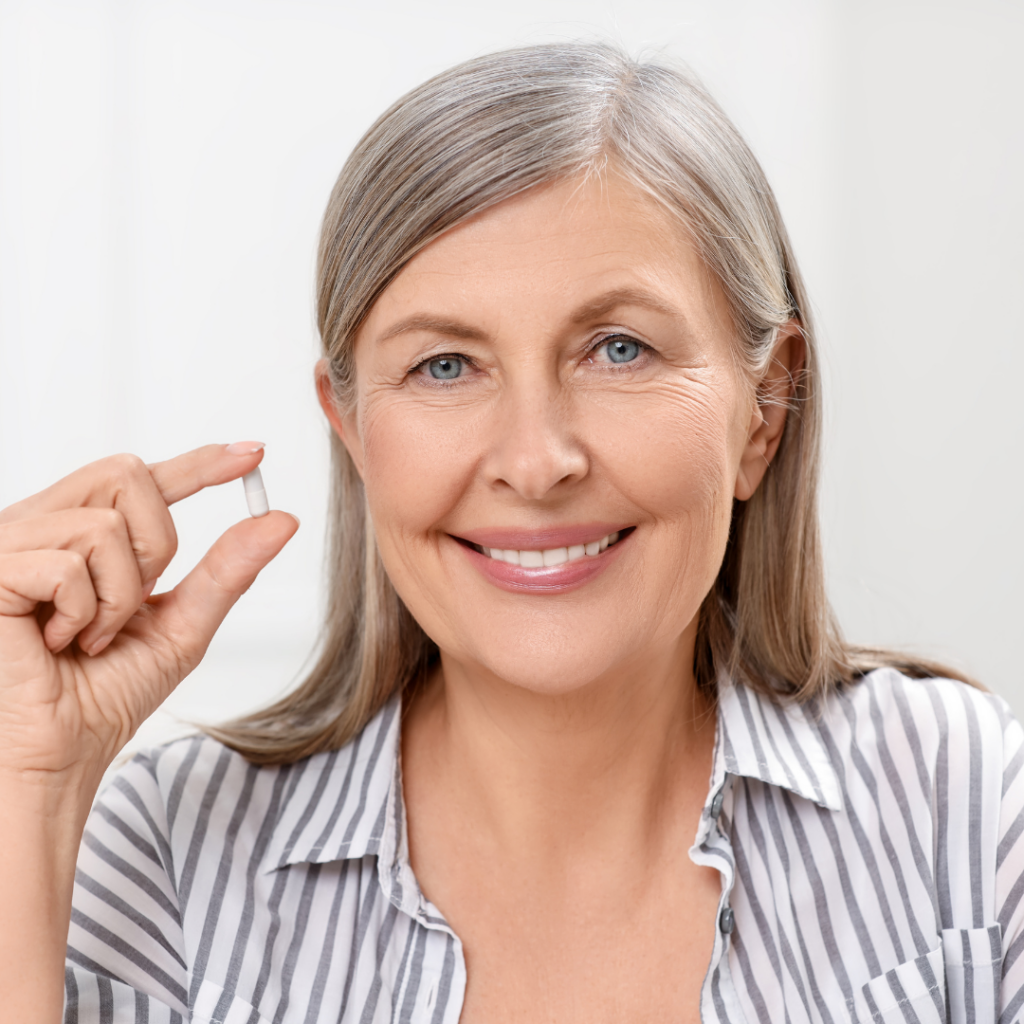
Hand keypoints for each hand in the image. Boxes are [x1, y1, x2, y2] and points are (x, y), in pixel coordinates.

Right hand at [0, 443, 298, 786]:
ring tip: (90, 637)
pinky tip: (60, 643)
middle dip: (157, 545)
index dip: (199, 461)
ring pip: (102, 526)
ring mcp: (11, 542)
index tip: (254, 454)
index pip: (143, 478)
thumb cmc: (106, 695)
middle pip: (127, 475)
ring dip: (119, 596)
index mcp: (82, 533)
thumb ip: (226, 570)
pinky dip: (82, 613)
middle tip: (137, 601)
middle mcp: (43, 524)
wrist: (59, 755)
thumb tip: (281, 520)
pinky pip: (66, 565)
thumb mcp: (183, 625)